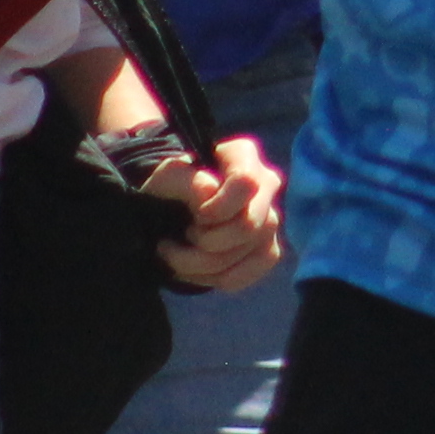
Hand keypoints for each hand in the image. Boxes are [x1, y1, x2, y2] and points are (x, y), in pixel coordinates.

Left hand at [148, 135, 283, 289]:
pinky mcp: (267, 247)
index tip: (194, 216)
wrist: (170, 209)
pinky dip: (221, 278)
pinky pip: (254, 269)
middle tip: (185, 235)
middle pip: (250, 225)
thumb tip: (208, 193)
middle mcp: (265, 183)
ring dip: (205, 264)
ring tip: (177, 257)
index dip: (218, 208)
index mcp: (242, 155)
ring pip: (252, 251)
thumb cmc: (169, 186)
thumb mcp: (164, 178)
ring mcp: (270, 217)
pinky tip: (198, 272)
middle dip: (210, 241)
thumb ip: (182, 179)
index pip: (245, 184)